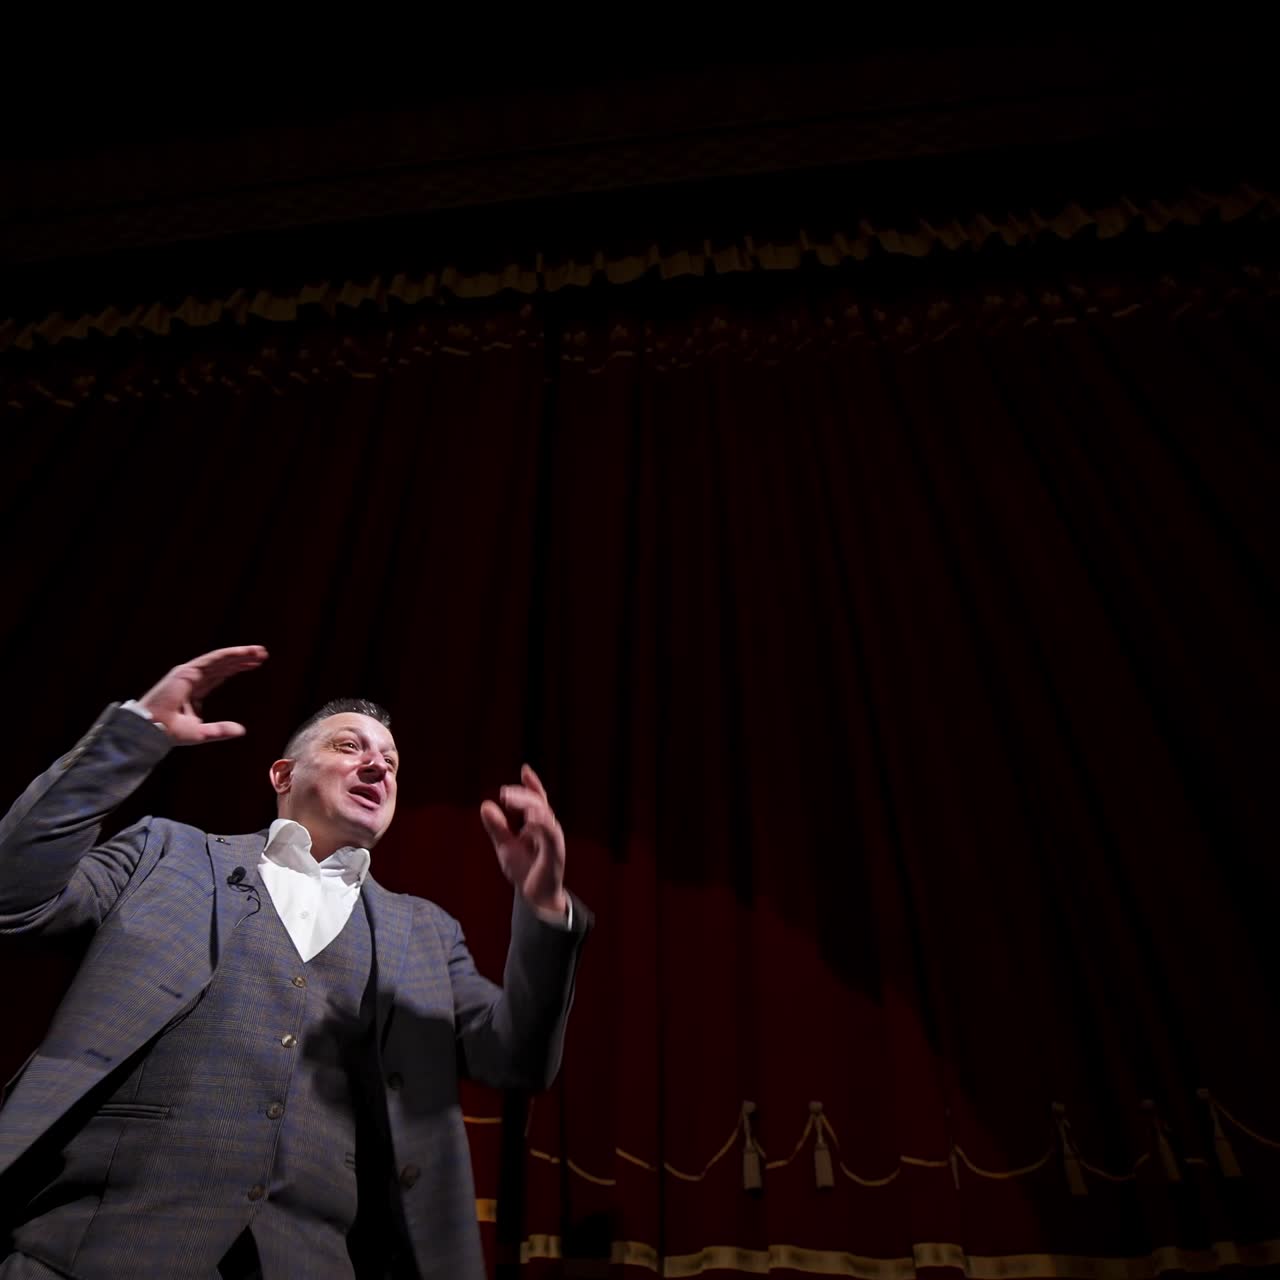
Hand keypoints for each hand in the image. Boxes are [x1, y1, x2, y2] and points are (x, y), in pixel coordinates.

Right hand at [137, 645, 268, 744]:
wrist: (150, 729)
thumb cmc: (169, 732)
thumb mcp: (201, 732)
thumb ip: (220, 730)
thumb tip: (242, 730)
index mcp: (194, 692)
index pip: (220, 676)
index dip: (236, 669)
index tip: (255, 665)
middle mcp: (192, 679)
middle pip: (222, 666)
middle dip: (242, 659)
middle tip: (262, 655)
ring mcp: (188, 674)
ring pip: (220, 660)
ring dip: (240, 654)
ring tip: (259, 651)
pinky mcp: (186, 671)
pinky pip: (212, 660)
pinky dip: (228, 654)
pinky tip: (243, 653)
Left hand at [479, 765, 567, 916]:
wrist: (536, 898)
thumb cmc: (524, 870)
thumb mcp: (505, 845)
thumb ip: (497, 826)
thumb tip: (485, 804)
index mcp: (539, 825)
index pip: (537, 799)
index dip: (532, 783)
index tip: (525, 769)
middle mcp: (549, 828)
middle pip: (538, 803)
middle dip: (522, 794)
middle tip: (504, 794)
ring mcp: (554, 839)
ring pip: (544, 814)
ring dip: (528, 804)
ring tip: (510, 800)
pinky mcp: (555, 853)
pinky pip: (549, 834)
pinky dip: (539, 824)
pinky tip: (528, 819)